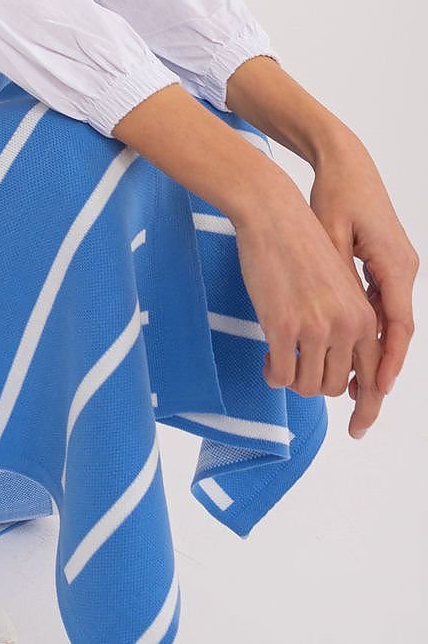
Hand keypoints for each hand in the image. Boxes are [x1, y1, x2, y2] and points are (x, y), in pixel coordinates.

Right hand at [231, 174, 386, 438]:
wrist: (273, 216)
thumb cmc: (300, 245)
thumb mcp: (338, 287)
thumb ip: (345, 323)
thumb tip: (338, 365)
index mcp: (364, 316)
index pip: (376, 378)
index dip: (368, 408)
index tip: (359, 428)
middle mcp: (346, 325)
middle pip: (337, 387)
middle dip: (316, 386)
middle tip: (297, 373)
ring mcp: (315, 327)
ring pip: (308, 386)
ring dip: (293, 381)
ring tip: (279, 363)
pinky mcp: (283, 325)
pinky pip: (281, 375)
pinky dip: (273, 375)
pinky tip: (267, 361)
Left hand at [308, 130, 418, 408]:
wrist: (345, 160)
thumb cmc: (336, 192)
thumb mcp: (330, 233)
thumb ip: (334, 276)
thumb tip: (328, 318)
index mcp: (394, 266)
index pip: (396, 327)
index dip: (386, 364)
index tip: (374, 393)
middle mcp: (402, 270)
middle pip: (396, 335)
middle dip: (380, 375)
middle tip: (360, 413)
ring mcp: (395, 267)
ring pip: (388, 325)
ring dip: (372, 358)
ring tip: (350, 394)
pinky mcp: (383, 263)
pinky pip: (379, 307)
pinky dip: (367, 334)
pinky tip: (346, 354)